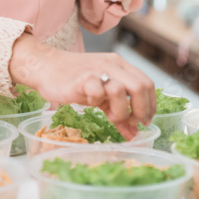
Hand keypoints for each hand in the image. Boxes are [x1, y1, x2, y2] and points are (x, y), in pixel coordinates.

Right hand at [9, 33, 155, 138]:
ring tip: (110, 116)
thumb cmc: (75, 80)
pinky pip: (97, 92)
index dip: (151, 104)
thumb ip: (118, 112)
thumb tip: (133, 134)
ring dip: (121, 110)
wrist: (47, 67)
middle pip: (141, 86)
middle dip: (142, 110)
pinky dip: (97, 102)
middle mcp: (112, 65)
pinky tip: (90, 103)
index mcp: (120, 65)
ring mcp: (98, 70)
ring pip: (122, 90)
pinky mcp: (82, 78)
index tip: (145, 120)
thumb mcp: (101, 96)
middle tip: (133, 123)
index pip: (147, 83)